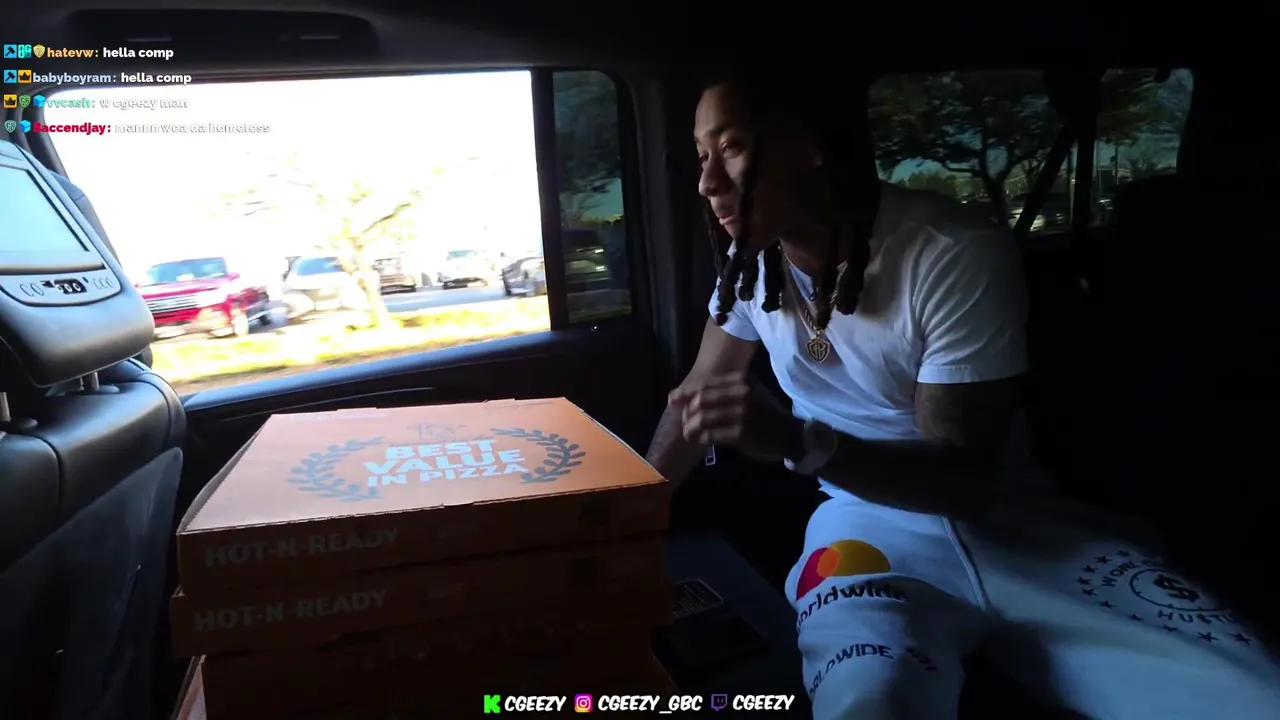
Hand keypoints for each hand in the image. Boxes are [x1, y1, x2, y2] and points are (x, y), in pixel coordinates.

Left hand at [669, 371, 801, 460]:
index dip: (686, 395)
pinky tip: (699, 440)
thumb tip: (674, 396)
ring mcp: (742, 413)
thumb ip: (717, 391)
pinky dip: (700, 438)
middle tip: (686, 421)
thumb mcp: (746, 393)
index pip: (704, 384)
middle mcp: (742, 393)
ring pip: (702, 418)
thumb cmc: (763, 412)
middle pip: (700, 400)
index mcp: (741, 379)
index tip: (675, 403)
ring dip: (690, 427)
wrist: (789, 433)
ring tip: (689, 433)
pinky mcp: (741, 433)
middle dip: (687, 412)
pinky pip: (710, 435)